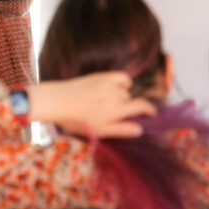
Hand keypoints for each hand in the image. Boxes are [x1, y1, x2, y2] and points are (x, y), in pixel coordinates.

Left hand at [29, 71, 156, 138]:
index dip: (151, 111)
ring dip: (123, 97)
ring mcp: (109, 83)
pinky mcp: (101, 76)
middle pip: (131, 101)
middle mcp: (116, 94)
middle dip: (129, 108)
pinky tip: (116, 88)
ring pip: (126, 91)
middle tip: (115, 116)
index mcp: (117, 109)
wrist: (56, 101)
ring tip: (110, 104)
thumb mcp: (99, 131)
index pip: (143, 106)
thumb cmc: (75, 120)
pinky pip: (121, 77)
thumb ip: (121, 130)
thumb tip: (140, 129)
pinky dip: (123, 83)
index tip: (152, 115)